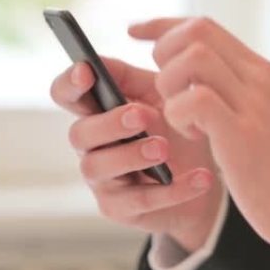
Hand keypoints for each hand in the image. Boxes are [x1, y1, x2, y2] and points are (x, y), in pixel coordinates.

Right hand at [50, 58, 223, 251]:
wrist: (203, 176)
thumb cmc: (175, 128)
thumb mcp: (161, 97)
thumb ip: (134, 79)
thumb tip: (103, 60)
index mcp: (98, 112)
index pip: (66, 95)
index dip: (70, 83)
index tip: (88, 71)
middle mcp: (92, 146)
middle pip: (80, 133)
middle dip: (109, 123)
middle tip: (142, 115)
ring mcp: (104, 180)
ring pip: (101, 167)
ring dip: (132, 155)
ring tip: (163, 148)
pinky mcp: (121, 209)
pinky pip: (141, 200)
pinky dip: (174, 190)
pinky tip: (201, 178)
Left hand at [129, 17, 269, 250]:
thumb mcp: (268, 118)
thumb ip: (240, 94)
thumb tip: (203, 81)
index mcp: (262, 73)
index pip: (206, 26)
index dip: (164, 26)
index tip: (136, 31)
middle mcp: (259, 79)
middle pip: (196, 32)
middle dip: (163, 54)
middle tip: (165, 91)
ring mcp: (253, 103)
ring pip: (193, 58)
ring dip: (170, 85)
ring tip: (181, 117)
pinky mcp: (241, 134)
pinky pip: (193, 100)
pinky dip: (179, 114)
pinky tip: (193, 136)